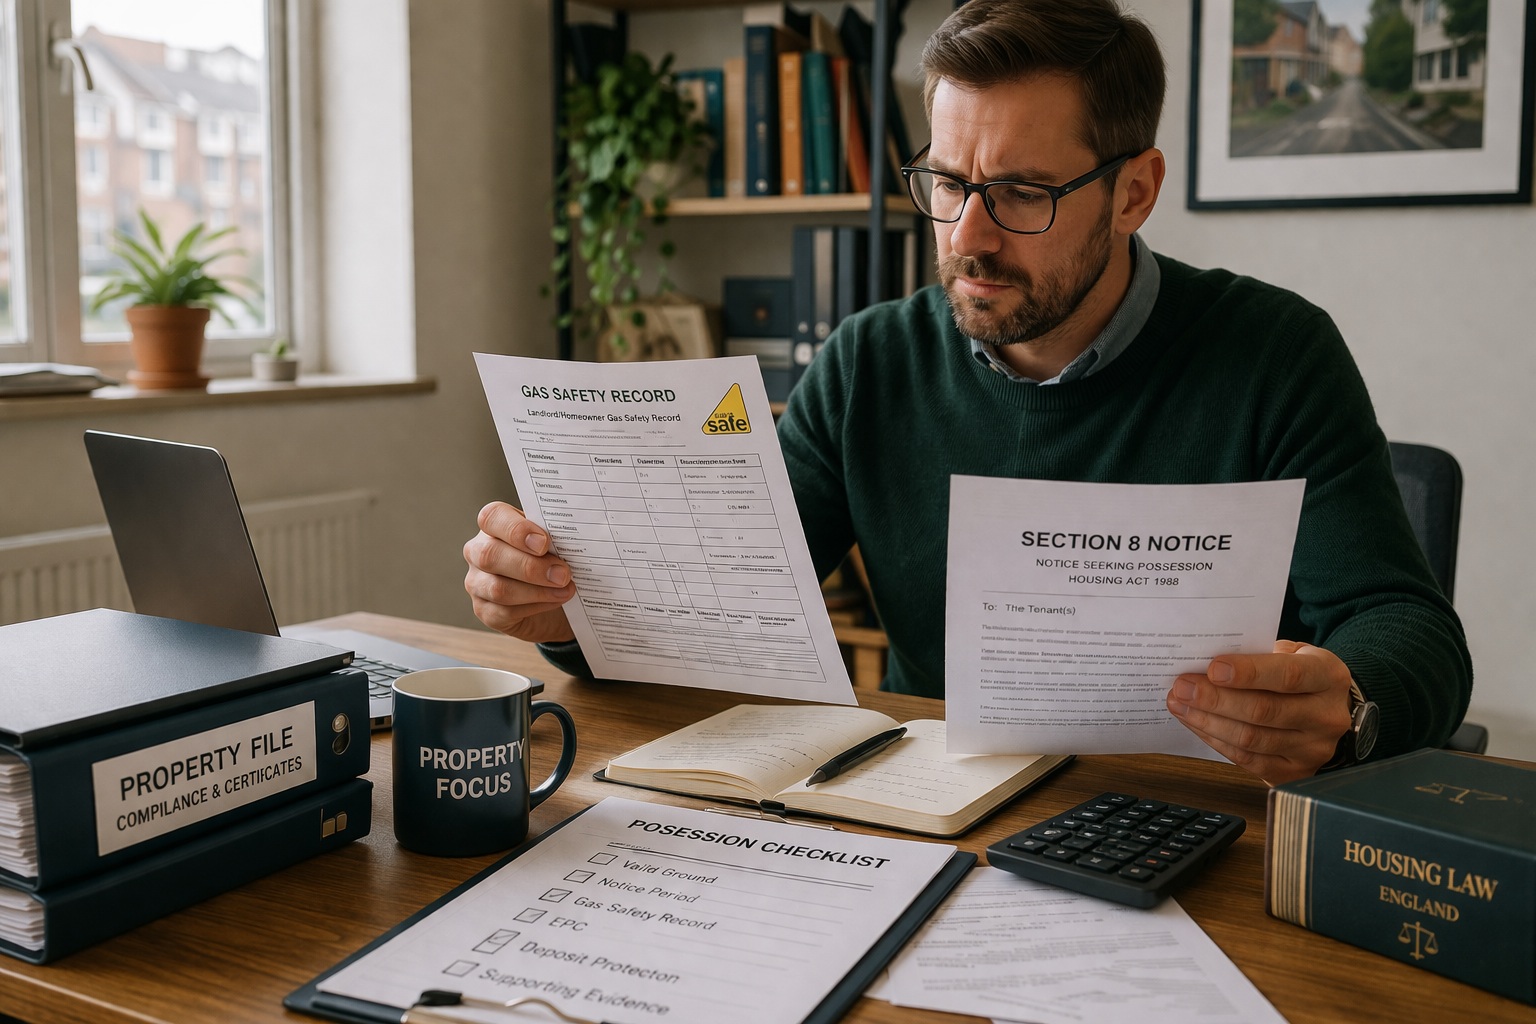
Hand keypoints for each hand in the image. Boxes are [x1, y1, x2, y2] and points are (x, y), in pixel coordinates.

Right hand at [463, 501, 577, 643]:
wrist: (552, 603)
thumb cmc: (550, 562)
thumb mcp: (553, 543)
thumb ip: (554, 538)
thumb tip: (572, 541)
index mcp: (494, 526)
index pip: (492, 517)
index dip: (516, 529)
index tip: (544, 543)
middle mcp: (478, 552)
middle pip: (490, 555)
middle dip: (530, 566)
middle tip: (562, 574)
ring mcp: (477, 583)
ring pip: (498, 588)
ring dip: (537, 591)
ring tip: (565, 589)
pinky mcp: (485, 611)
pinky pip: (505, 611)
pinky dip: (535, 607)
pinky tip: (555, 601)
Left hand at [1166, 640, 1353, 784]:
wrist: (1328, 710)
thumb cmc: (1299, 674)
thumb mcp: (1292, 654)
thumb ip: (1259, 655)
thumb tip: (1207, 662)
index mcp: (1329, 677)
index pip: (1289, 675)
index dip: (1249, 673)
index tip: (1213, 669)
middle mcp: (1326, 716)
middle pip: (1264, 711)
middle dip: (1216, 699)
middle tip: (1182, 687)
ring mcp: (1313, 749)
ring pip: (1251, 739)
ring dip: (1208, 721)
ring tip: (1180, 704)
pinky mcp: (1295, 772)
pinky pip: (1247, 759)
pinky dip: (1215, 740)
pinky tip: (1196, 723)